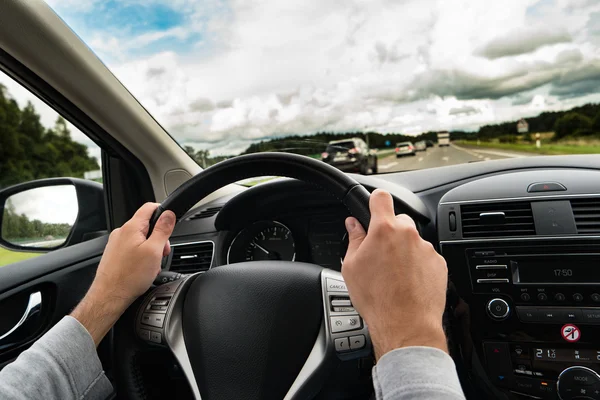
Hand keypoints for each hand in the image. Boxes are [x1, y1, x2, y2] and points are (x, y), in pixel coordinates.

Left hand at [72, 203, 175, 344]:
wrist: (110, 296)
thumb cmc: (129, 277)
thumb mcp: (154, 251)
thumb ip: (163, 230)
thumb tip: (169, 214)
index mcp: (131, 228)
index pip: (149, 208)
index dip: (163, 212)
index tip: (170, 223)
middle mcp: (121, 233)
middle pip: (147, 226)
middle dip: (158, 238)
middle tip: (162, 253)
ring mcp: (116, 244)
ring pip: (140, 239)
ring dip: (150, 249)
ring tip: (151, 265)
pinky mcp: (114, 255)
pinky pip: (133, 249)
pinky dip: (141, 256)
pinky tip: (143, 270)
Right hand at [342, 190, 447, 359]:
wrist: (405, 324)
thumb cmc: (377, 298)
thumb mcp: (352, 267)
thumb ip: (354, 240)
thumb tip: (353, 225)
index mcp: (384, 230)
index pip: (381, 197)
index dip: (375, 200)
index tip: (374, 206)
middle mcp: (408, 234)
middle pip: (399, 221)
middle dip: (390, 232)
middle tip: (381, 254)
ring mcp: (426, 249)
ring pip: (413, 241)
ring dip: (405, 251)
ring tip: (395, 275)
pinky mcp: (439, 263)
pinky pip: (426, 257)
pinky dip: (418, 265)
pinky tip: (408, 282)